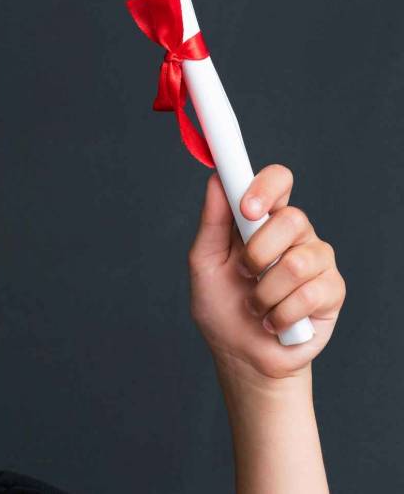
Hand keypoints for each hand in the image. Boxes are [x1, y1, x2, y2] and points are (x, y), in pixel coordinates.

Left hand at [187, 165, 345, 383]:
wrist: (242, 356)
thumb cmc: (222, 308)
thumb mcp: (205, 263)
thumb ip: (212, 223)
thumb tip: (216, 181)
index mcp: (263, 221)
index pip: (279, 181)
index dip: (266, 187)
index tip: (247, 210)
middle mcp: (295, 235)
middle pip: (292, 219)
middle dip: (257, 254)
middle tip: (244, 275)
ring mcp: (317, 261)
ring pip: (297, 262)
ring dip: (264, 293)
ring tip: (255, 306)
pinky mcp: (332, 290)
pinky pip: (309, 293)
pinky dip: (280, 315)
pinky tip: (274, 322)